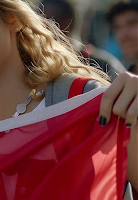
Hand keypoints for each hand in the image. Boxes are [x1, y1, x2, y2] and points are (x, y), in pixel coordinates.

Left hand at [99, 71, 136, 187]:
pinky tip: (134, 123)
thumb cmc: (131, 103)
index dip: (103, 112)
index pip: (107, 96)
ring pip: (126, 113)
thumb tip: (69, 108)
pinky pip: (136, 116)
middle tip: (124, 117)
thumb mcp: (120, 97)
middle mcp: (134, 79)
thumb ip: (107, 99)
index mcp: (123, 77)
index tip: (101, 123)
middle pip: (117, 107)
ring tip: (130, 119)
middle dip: (119, 116)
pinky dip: (134, 122)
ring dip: (127, 120)